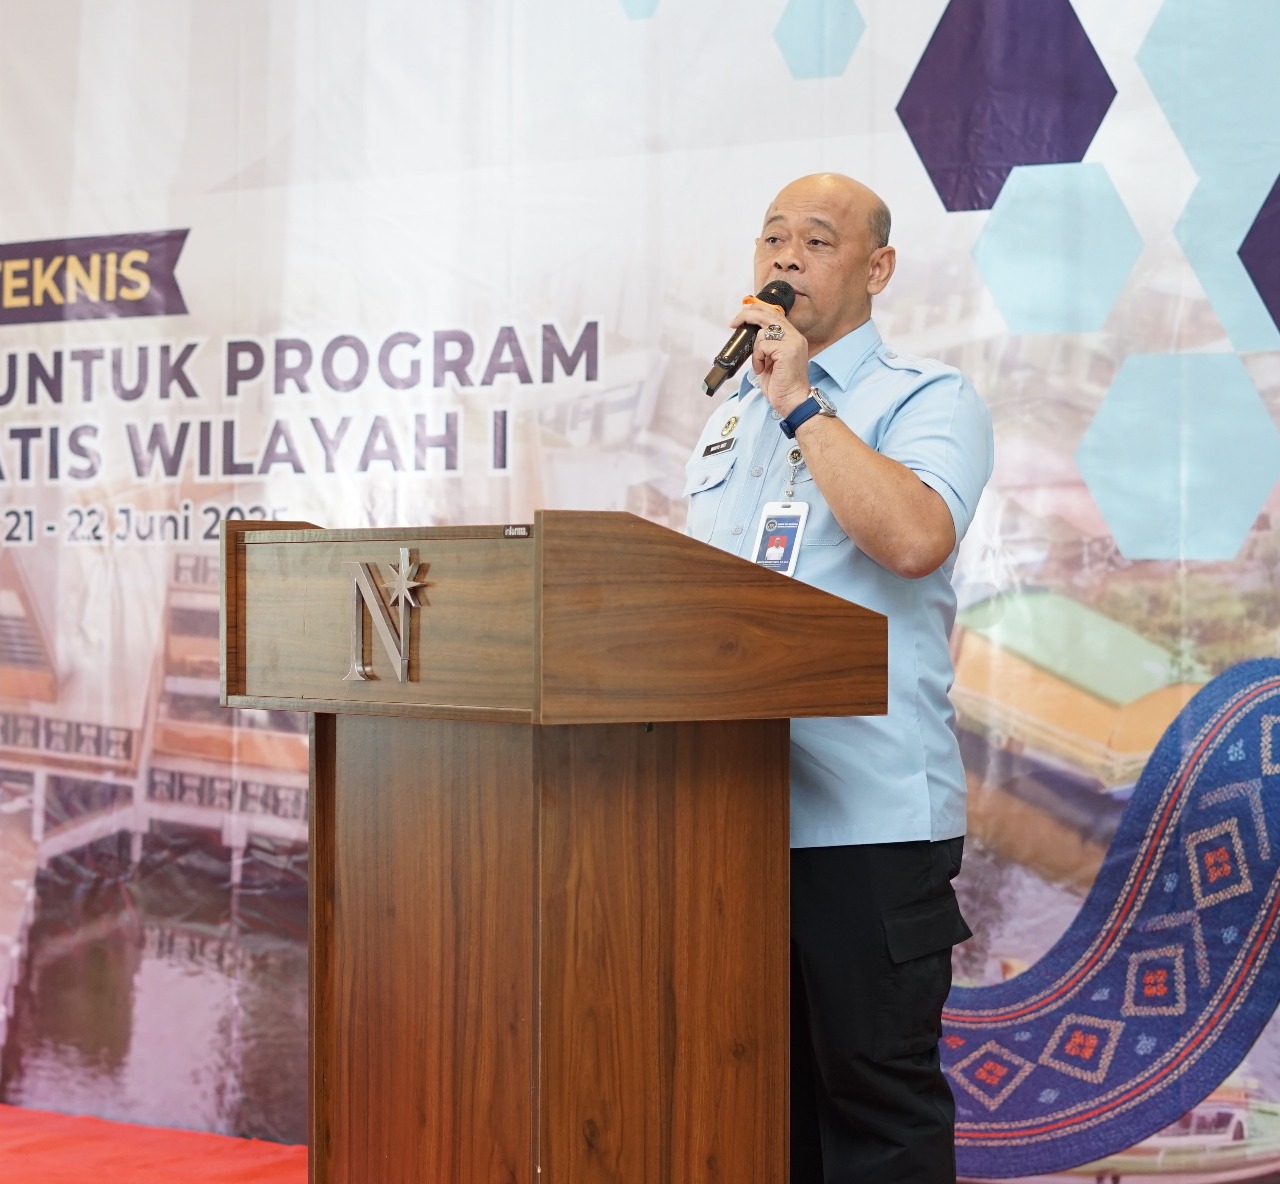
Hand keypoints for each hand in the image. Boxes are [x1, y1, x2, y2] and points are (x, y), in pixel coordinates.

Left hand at [731, 297, 810, 415]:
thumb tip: (751, 334)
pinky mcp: (787, 350)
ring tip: (760, 366)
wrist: (792, 401)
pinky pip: (762, 345)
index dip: (758, 311)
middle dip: (748, 315)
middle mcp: (795, 336)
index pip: (775, 315)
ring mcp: (793, 342)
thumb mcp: (770, 360)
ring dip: (755, 350)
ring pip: (763, 332)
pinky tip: (762, 369)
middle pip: (769, 315)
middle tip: (733, 322)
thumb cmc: (780, 385)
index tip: (743, 313)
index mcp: (793, 337)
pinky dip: (757, 358)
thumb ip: (765, 345)